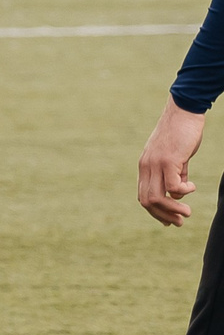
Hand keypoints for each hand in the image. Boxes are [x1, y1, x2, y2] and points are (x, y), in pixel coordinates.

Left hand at [140, 98, 205, 226]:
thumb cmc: (181, 134)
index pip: (143, 196)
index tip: (169, 221)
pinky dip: (183, 191)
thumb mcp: (176, 158)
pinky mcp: (168, 159)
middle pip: (146, 200)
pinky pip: (173, 185)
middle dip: (163, 215)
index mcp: (145, 167)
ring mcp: (155, 163)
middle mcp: (146, 166)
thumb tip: (176, 193)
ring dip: (172, 208)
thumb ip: (175, 174)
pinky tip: (192, 186)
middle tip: (180, 222)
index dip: (155, 212)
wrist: (183, 112)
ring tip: (187, 212)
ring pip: (156, 196)